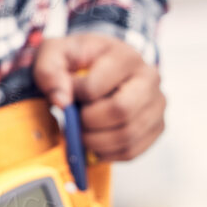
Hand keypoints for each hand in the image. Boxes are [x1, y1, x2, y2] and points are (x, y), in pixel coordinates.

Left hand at [32, 31, 165, 162]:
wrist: (96, 63)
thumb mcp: (53, 53)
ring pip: (127, 135)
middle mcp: (149, 78)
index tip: (66, 93)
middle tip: (71, 120)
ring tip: (79, 131)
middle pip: (120, 111)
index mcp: (124, 56)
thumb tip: (61, 101)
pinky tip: (93, 142)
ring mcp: (157, 104)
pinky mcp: (157, 126)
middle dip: (87, 122)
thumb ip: (49, 71)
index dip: (73, 97)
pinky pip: (132, 150)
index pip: (95, 88)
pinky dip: (107, 153)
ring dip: (94, 141)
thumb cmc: (74, 58)